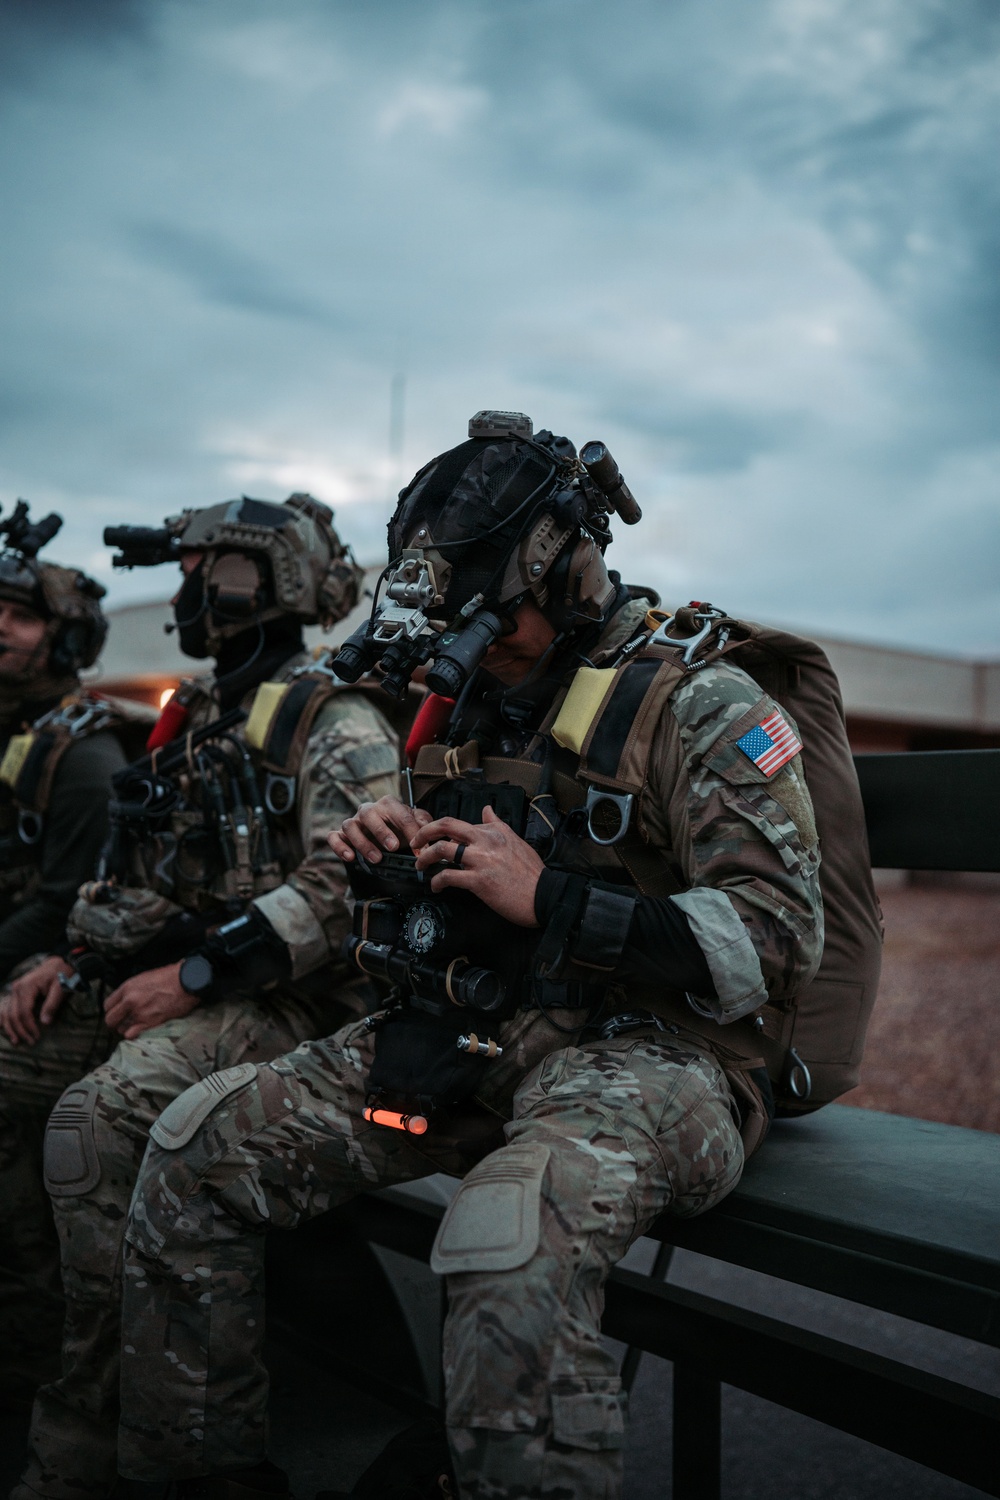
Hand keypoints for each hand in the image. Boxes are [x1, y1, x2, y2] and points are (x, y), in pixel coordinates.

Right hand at [0, 956, 73, 1045]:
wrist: (58, 964)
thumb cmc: (61, 976)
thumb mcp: (61, 988)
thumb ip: (52, 1004)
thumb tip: (45, 1022)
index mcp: (26, 987)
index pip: (23, 1012)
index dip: (29, 1026)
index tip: (37, 1036)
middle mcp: (16, 988)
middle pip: (13, 1015)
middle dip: (21, 1030)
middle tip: (31, 1042)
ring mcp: (14, 990)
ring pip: (6, 1013)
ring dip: (10, 1028)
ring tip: (17, 1041)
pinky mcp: (16, 993)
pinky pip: (6, 1008)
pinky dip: (4, 1019)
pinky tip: (4, 1028)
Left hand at [103, 963, 199, 1039]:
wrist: (186, 981)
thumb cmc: (169, 977)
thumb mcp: (144, 978)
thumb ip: (132, 990)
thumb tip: (126, 1000)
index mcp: (127, 987)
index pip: (107, 1005)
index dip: (112, 1010)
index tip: (118, 1012)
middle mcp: (129, 1001)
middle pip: (110, 1019)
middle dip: (115, 1022)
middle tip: (122, 1022)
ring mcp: (139, 1013)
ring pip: (121, 1028)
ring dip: (126, 1028)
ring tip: (135, 1025)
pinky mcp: (149, 1022)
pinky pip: (131, 1035)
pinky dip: (133, 1035)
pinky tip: (139, 1031)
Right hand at [328, 795, 432, 863]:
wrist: (385, 836)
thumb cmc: (400, 828)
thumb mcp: (416, 824)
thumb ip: (423, 823)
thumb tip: (428, 830)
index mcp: (389, 804)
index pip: (401, 814)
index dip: (411, 833)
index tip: (419, 851)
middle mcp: (368, 810)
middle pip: (368, 813)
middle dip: (381, 831)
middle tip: (393, 848)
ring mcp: (353, 822)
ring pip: (349, 825)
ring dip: (362, 842)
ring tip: (376, 859)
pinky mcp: (341, 835)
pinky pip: (333, 837)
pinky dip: (339, 846)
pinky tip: (350, 857)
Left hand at [411, 805, 542, 927]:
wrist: (544, 895)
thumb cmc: (532, 873)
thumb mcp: (516, 840)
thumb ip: (498, 825)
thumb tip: (488, 810)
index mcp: (493, 831)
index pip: (459, 823)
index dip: (440, 830)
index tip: (432, 838)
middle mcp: (485, 841)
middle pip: (446, 826)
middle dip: (423, 832)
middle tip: (414, 841)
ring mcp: (481, 860)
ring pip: (442, 849)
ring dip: (424, 858)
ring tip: (420, 866)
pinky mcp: (478, 881)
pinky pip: (448, 876)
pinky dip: (437, 881)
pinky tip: (436, 886)